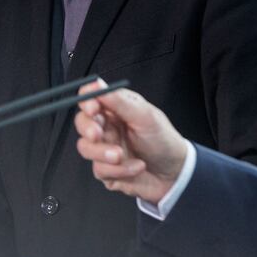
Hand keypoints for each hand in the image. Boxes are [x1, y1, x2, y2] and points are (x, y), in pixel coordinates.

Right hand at [75, 80, 187, 204]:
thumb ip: (119, 101)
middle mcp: (108, 127)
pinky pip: (100, 170)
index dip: (86, 102)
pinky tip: (137, 167)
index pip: (91, 100)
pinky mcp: (107, 170)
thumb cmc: (163, 139)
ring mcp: (105, 149)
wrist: (175, 173)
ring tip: (121, 156)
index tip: (93, 109)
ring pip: (85, 148)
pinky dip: (119, 170)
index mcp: (116, 109)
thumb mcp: (145, 116)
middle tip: (98, 135)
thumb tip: (96, 83)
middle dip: (88, 129)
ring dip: (103, 153)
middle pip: (82, 123)